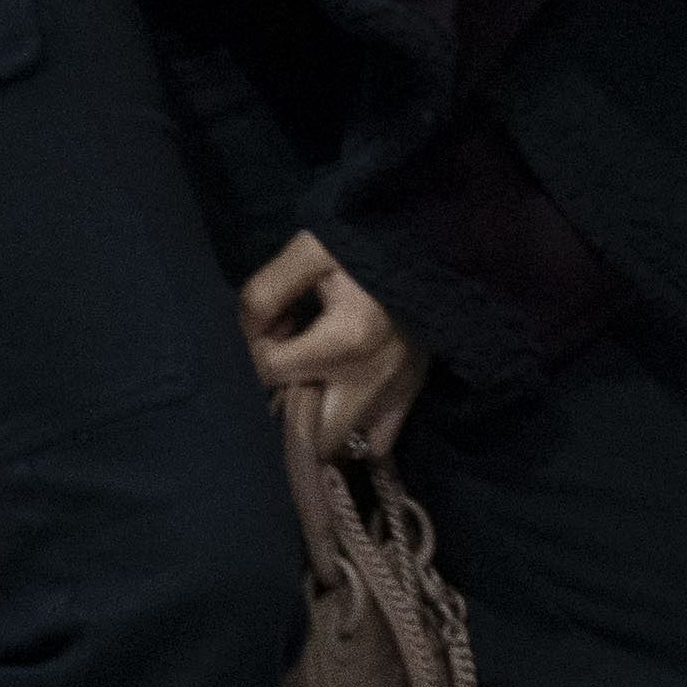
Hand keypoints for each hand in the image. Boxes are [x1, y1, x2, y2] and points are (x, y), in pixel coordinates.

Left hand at [238, 231, 430, 459]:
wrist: (437, 241)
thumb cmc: (371, 245)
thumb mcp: (309, 251)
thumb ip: (266, 290)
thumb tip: (249, 333)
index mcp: (346, 339)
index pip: (270, 370)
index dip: (255, 348)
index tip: (273, 327)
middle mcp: (371, 379)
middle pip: (305, 433)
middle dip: (283, 407)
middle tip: (284, 372)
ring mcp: (395, 392)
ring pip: (340, 445)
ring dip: (317, 427)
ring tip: (310, 390)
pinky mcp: (412, 393)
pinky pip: (377, 442)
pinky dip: (357, 435)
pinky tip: (343, 405)